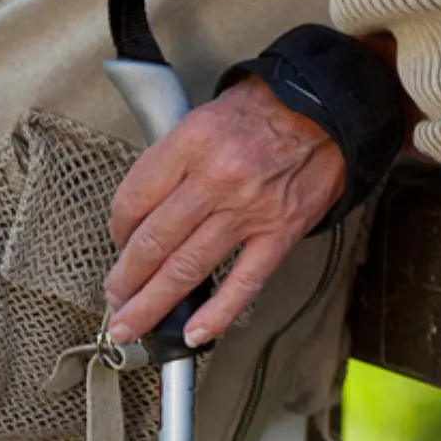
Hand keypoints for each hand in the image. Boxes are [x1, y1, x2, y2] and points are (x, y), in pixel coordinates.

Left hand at [104, 78, 345, 346]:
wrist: (327, 108)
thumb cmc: (263, 110)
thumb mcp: (204, 118)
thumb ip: (171, 162)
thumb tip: (141, 214)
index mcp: (192, 143)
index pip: (135, 198)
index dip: (116, 230)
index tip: (118, 243)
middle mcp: (218, 177)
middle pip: (154, 242)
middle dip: (125, 280)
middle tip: (113, 300)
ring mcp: (250, 209)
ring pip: (188, 268)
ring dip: (153, 304)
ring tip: (133, 325)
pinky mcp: (281, 231)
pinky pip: (244, 281)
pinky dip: (218, 313)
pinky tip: (194, 333)